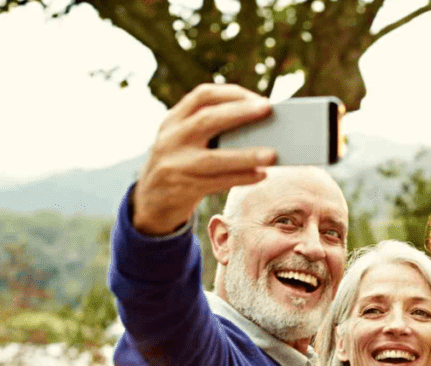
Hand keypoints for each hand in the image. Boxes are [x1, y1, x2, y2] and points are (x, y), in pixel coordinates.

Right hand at [133, 83, 275, 234]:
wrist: (151, 200)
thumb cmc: (181, 163)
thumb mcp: (184, 139)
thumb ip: (210, 128)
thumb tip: (261, 125)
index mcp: (174, 120)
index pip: (202, 96)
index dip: (232, 94)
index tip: (259, 98)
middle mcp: (171, 138)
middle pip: (207, 120)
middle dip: (239, 113)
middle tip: (267, 109)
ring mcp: (175, 164)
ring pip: (214, 158)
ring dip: (246, 155)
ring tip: (272, 155)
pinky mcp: (182, 188)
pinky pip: (217, 182)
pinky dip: (241, 178)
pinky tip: (261, 175)